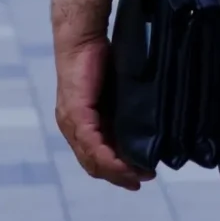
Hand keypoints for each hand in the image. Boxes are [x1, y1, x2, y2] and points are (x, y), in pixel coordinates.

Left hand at [54, 33, 149, 189]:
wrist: (83, 39)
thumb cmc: (100, 62)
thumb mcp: (118, 95)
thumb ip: (125, 114)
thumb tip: (147, 131)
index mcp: (82, 126)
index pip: (96, 159)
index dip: (117, 173)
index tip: (139, 179)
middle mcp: (72, 129)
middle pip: (93, 165)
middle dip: (119, 176)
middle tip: (142, 180)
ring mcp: (72, 123)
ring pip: (91, 159)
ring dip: (116, 171)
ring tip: (138, 175)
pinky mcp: (75, 113)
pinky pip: (91, 144)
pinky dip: (107, 157)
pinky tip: (122, 164)